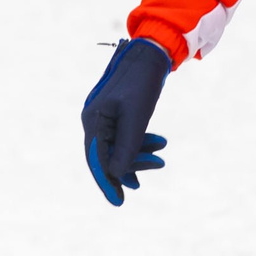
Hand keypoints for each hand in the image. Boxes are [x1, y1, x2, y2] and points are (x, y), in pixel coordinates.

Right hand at [82, 37, 170, 205]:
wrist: (151, 53)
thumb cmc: (143, 81)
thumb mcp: (137, 115)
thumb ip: (127, 146)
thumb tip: (118, 175)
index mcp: (93, 120)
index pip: (97, 159)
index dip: (107, 183)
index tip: (119, 203)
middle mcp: (94, 119)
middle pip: (107, 155)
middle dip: (131, 166)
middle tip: (159, 166)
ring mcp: (104, 116)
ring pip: (118, 147)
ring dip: (139, 155)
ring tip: (162, 158)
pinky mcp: (116, 113)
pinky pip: (124, 136)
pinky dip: (140, 143)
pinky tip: (159, 144)